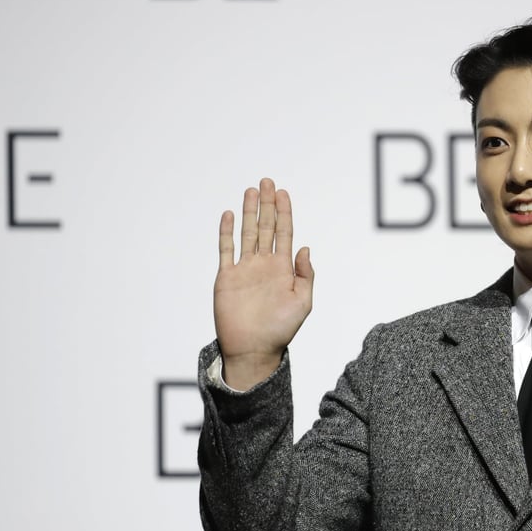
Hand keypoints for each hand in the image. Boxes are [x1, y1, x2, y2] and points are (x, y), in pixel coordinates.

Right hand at [213, 178, 313, 389]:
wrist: (254, 349)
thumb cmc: (281, 329)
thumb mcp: (302, 302)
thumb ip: (306, 275)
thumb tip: (305, 248)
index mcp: (283, 268)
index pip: (284, 233)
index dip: (284, 212)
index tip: (283, 193)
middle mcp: (264, 264)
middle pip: (265, 227)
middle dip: (267, 205)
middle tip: (268, 181)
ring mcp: (244, 269)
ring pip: (246, 233)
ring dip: (248, 212)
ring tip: (251, 190)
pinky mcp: (226, 277)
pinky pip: (226, 250)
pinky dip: (226, 232)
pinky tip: (228, 215)